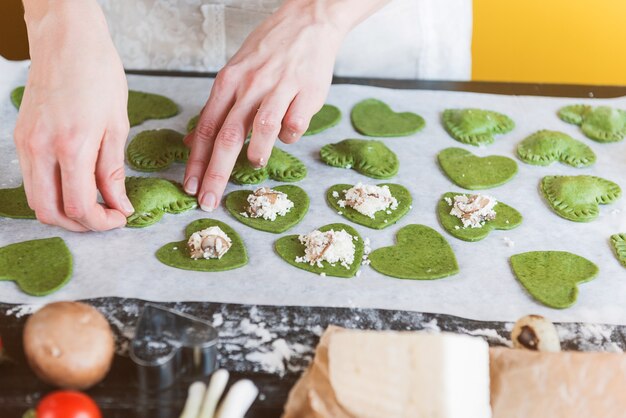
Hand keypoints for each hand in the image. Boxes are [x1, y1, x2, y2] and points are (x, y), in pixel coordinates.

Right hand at [15, 0, 132, 230]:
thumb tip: (119, 204)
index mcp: (71, 146)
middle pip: (50, 212)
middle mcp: (41, 149)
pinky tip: (76, 184)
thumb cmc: (98, 74)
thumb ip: (113, 170)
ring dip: (64, 211)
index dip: (101, 222)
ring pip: (37, 199)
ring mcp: (26, 143)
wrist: (66, 39)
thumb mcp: (117, 124)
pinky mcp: (21, 137)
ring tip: (94, 204)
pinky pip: (32, 179)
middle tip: (105, 218)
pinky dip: (53, 192)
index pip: (79, 206)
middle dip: (80, 225)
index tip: (120, 218)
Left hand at [183, 0, 352, 210]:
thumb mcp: (235, 73)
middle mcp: (250, 85)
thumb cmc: (269, 50)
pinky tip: (288, 134)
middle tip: (209, 199)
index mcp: (228, 82)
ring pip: (262, 126)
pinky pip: (295, 123)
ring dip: (256, 151)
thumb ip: (217, 109)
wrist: (308, 21)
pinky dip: (289, 135)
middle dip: (216, 172)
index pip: (206, 127)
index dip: (197, 161)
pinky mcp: (307, 92)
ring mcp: (279, 87)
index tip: (190, 186)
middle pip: (227, 134)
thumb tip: (193, 141)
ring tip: (255, 164)